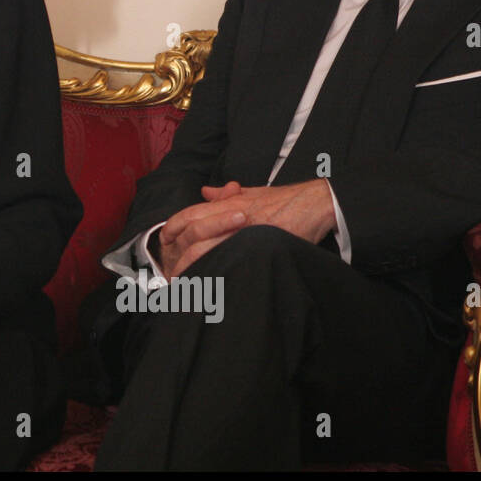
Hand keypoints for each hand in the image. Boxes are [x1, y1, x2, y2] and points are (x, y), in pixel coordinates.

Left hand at [156, 180, 337, 277]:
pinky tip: (212, 288)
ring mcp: (243, 231)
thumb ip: (226, 195)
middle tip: (173, 276)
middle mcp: (230, 216)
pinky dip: (220, 274)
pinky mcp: (259, 245)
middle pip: (193, 236)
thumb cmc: (285, 199)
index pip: (188, 215)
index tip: (165, 246)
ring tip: (187, 287)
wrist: (315, 203)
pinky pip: (233, 261)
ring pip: (209, 250)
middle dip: (180, 258)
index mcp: (226, 204)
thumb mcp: (251, 192)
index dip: (172, 230)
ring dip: (196, 269)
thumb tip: (205, 192)